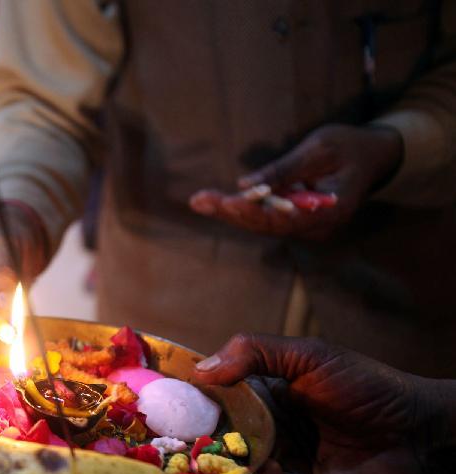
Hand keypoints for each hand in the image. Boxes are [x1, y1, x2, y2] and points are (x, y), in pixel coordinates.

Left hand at [189, 124, 402, 237]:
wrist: (375, 155)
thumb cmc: (350, 146)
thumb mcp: (319, 149)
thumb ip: (284, 170)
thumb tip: (245, 185)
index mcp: (330, 211)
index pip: (282, 219)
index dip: (250, 212)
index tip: (224, 202)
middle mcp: (317, 227)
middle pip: (267, 225)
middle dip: (230, 213)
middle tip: (199, 201)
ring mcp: (308, 226)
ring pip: (263, 224)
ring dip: (230, 212)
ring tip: (200, 201)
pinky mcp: (298, 219)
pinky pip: (267, 217)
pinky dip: (242, 209)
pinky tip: (215, 201)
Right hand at [191, 333, 451, 473]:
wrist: (422, 432)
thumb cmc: (368, 386)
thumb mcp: (308, 356)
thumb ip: (254, 353)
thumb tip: (201, 368)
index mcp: (270, 394)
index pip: (222, 395)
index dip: (198, 396)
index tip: (168, 397)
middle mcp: (274, 429)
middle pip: (226, 435)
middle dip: (204, 435)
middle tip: (179, 435)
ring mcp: (288, 462)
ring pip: (245, 467)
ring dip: (231, 463)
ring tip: (216, 457)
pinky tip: (268, 471)